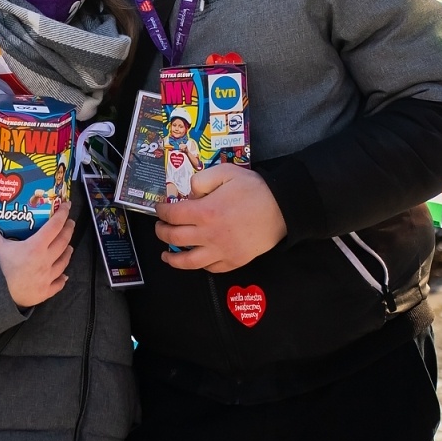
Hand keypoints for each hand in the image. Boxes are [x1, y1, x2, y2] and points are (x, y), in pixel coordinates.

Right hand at [0, 200, 74, 307]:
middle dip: (68, 230)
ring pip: (64, 262)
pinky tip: (64, 275)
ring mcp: (47, 277)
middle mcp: (46, 261)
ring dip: (67, 252)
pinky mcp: (45, 292)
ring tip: (68, 246)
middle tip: (70, 222)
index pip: (54, 226)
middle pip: (63, 242)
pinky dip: (62, 278)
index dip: (62, 214)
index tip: (66, 205)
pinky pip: (59, 283)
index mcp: (35, 247)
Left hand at [154, 164, 285, 272]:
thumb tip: (189, 193)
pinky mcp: (234, 261)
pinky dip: (199, 265)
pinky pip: (211, 268)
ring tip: (165, 254)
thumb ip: (202, 179)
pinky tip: (195, 260)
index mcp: (205, 212)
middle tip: (160, 227)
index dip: (161, 211)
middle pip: (175, 238)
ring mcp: (221, 251)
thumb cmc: (254, 189)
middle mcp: (209, 235)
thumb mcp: (226, 172)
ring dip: (172, 259)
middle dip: (161, 232)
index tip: (159, 209)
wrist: (282, 209)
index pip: (173, 215)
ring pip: (188, 262)